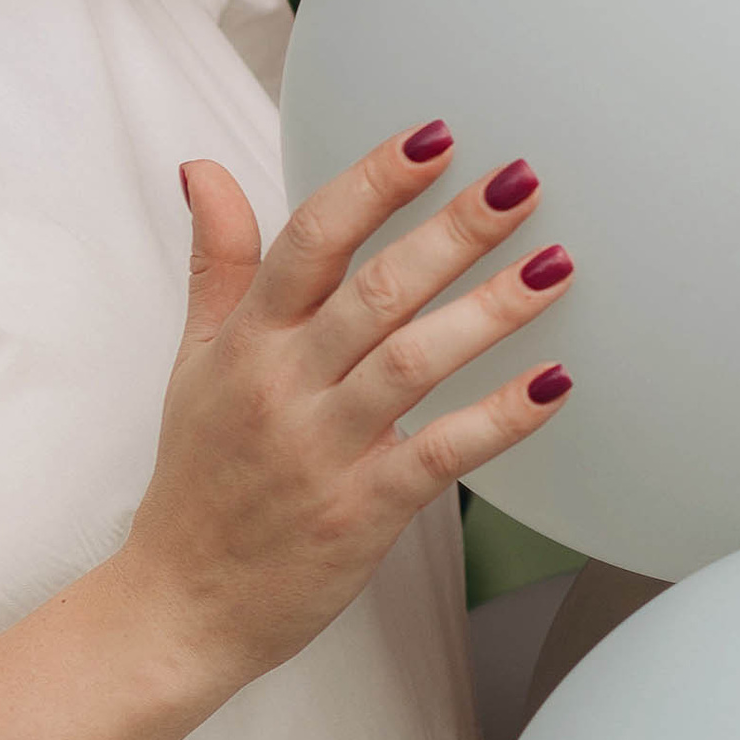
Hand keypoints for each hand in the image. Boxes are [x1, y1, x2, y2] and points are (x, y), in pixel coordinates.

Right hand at [122, 121, 573, 700]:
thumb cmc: (199, 477)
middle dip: (454, 230)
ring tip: (556, 264)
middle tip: (522, 181)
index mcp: (249, 340)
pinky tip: (555, 383)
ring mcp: (326, 449)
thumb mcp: (193, 358)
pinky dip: (499, 418)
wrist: (184, 603)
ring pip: (415, 362)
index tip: (434, 136)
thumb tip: (205, 168)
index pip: (311, 239)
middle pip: (377, 289)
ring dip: (491, 309)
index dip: (373, 182)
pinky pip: (441, 454)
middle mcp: (286, 385)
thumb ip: (216, 262)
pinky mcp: (364, 510)